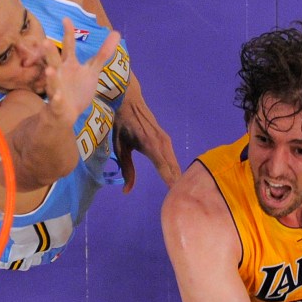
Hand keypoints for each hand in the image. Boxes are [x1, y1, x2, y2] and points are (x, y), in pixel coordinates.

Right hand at [43, 17, 119, 122]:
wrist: (67, 113)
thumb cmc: (77, 88)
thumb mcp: (92, 70)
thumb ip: (103, 53)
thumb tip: (117, 33)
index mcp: (69, 64)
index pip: (68, 46)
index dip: (68, 33)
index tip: (66, 19)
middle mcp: (60, 73)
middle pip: (55, 60)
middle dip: (50, 52)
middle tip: (46, 41)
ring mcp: (56, 88)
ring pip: (52, 81)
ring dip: (51, 76)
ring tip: (50, 70)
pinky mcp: (57, 105)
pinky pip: (55, 102)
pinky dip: (56, 100)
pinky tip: (57, 97)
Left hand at [114, 74, 180, 192]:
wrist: (129, 101)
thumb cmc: (121, 124)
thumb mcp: (120, 147)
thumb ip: (126, 169)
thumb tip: (126, 191)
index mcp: (150, 144)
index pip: (163, 167)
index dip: (170, 181)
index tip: (176, 195)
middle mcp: (162, 142)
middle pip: (173, 167)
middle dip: (177, 183)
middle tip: (181, 201)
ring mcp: (166, 140)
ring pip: (175, 163)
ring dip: (178, 177)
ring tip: (181, 194)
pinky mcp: (166, 139)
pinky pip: (173, 158)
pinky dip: (175, 169)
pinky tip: (176, 179)